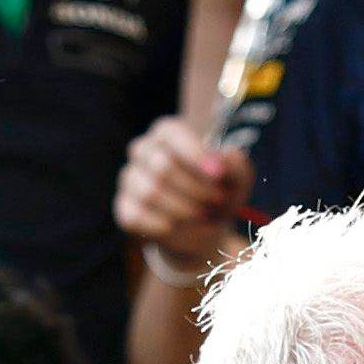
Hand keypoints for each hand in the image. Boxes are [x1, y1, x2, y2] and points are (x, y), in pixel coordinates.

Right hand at [118, 116, 251, 273]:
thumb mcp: (238, 178)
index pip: (171, 134)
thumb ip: (234, 163)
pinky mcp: (125, 208)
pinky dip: (166, 227)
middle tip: (218, 202)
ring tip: (203, 215)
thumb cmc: (220, 193)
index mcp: (167, 133)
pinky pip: (137, 217)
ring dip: (184, 210)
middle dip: (196, 190)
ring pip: (150, 193)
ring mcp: (130, 179)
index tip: (218, 175)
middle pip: (162, 167)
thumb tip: (219, 164)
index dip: (195, 154)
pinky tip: (180, 227)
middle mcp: (143, 150)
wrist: (206, 229)